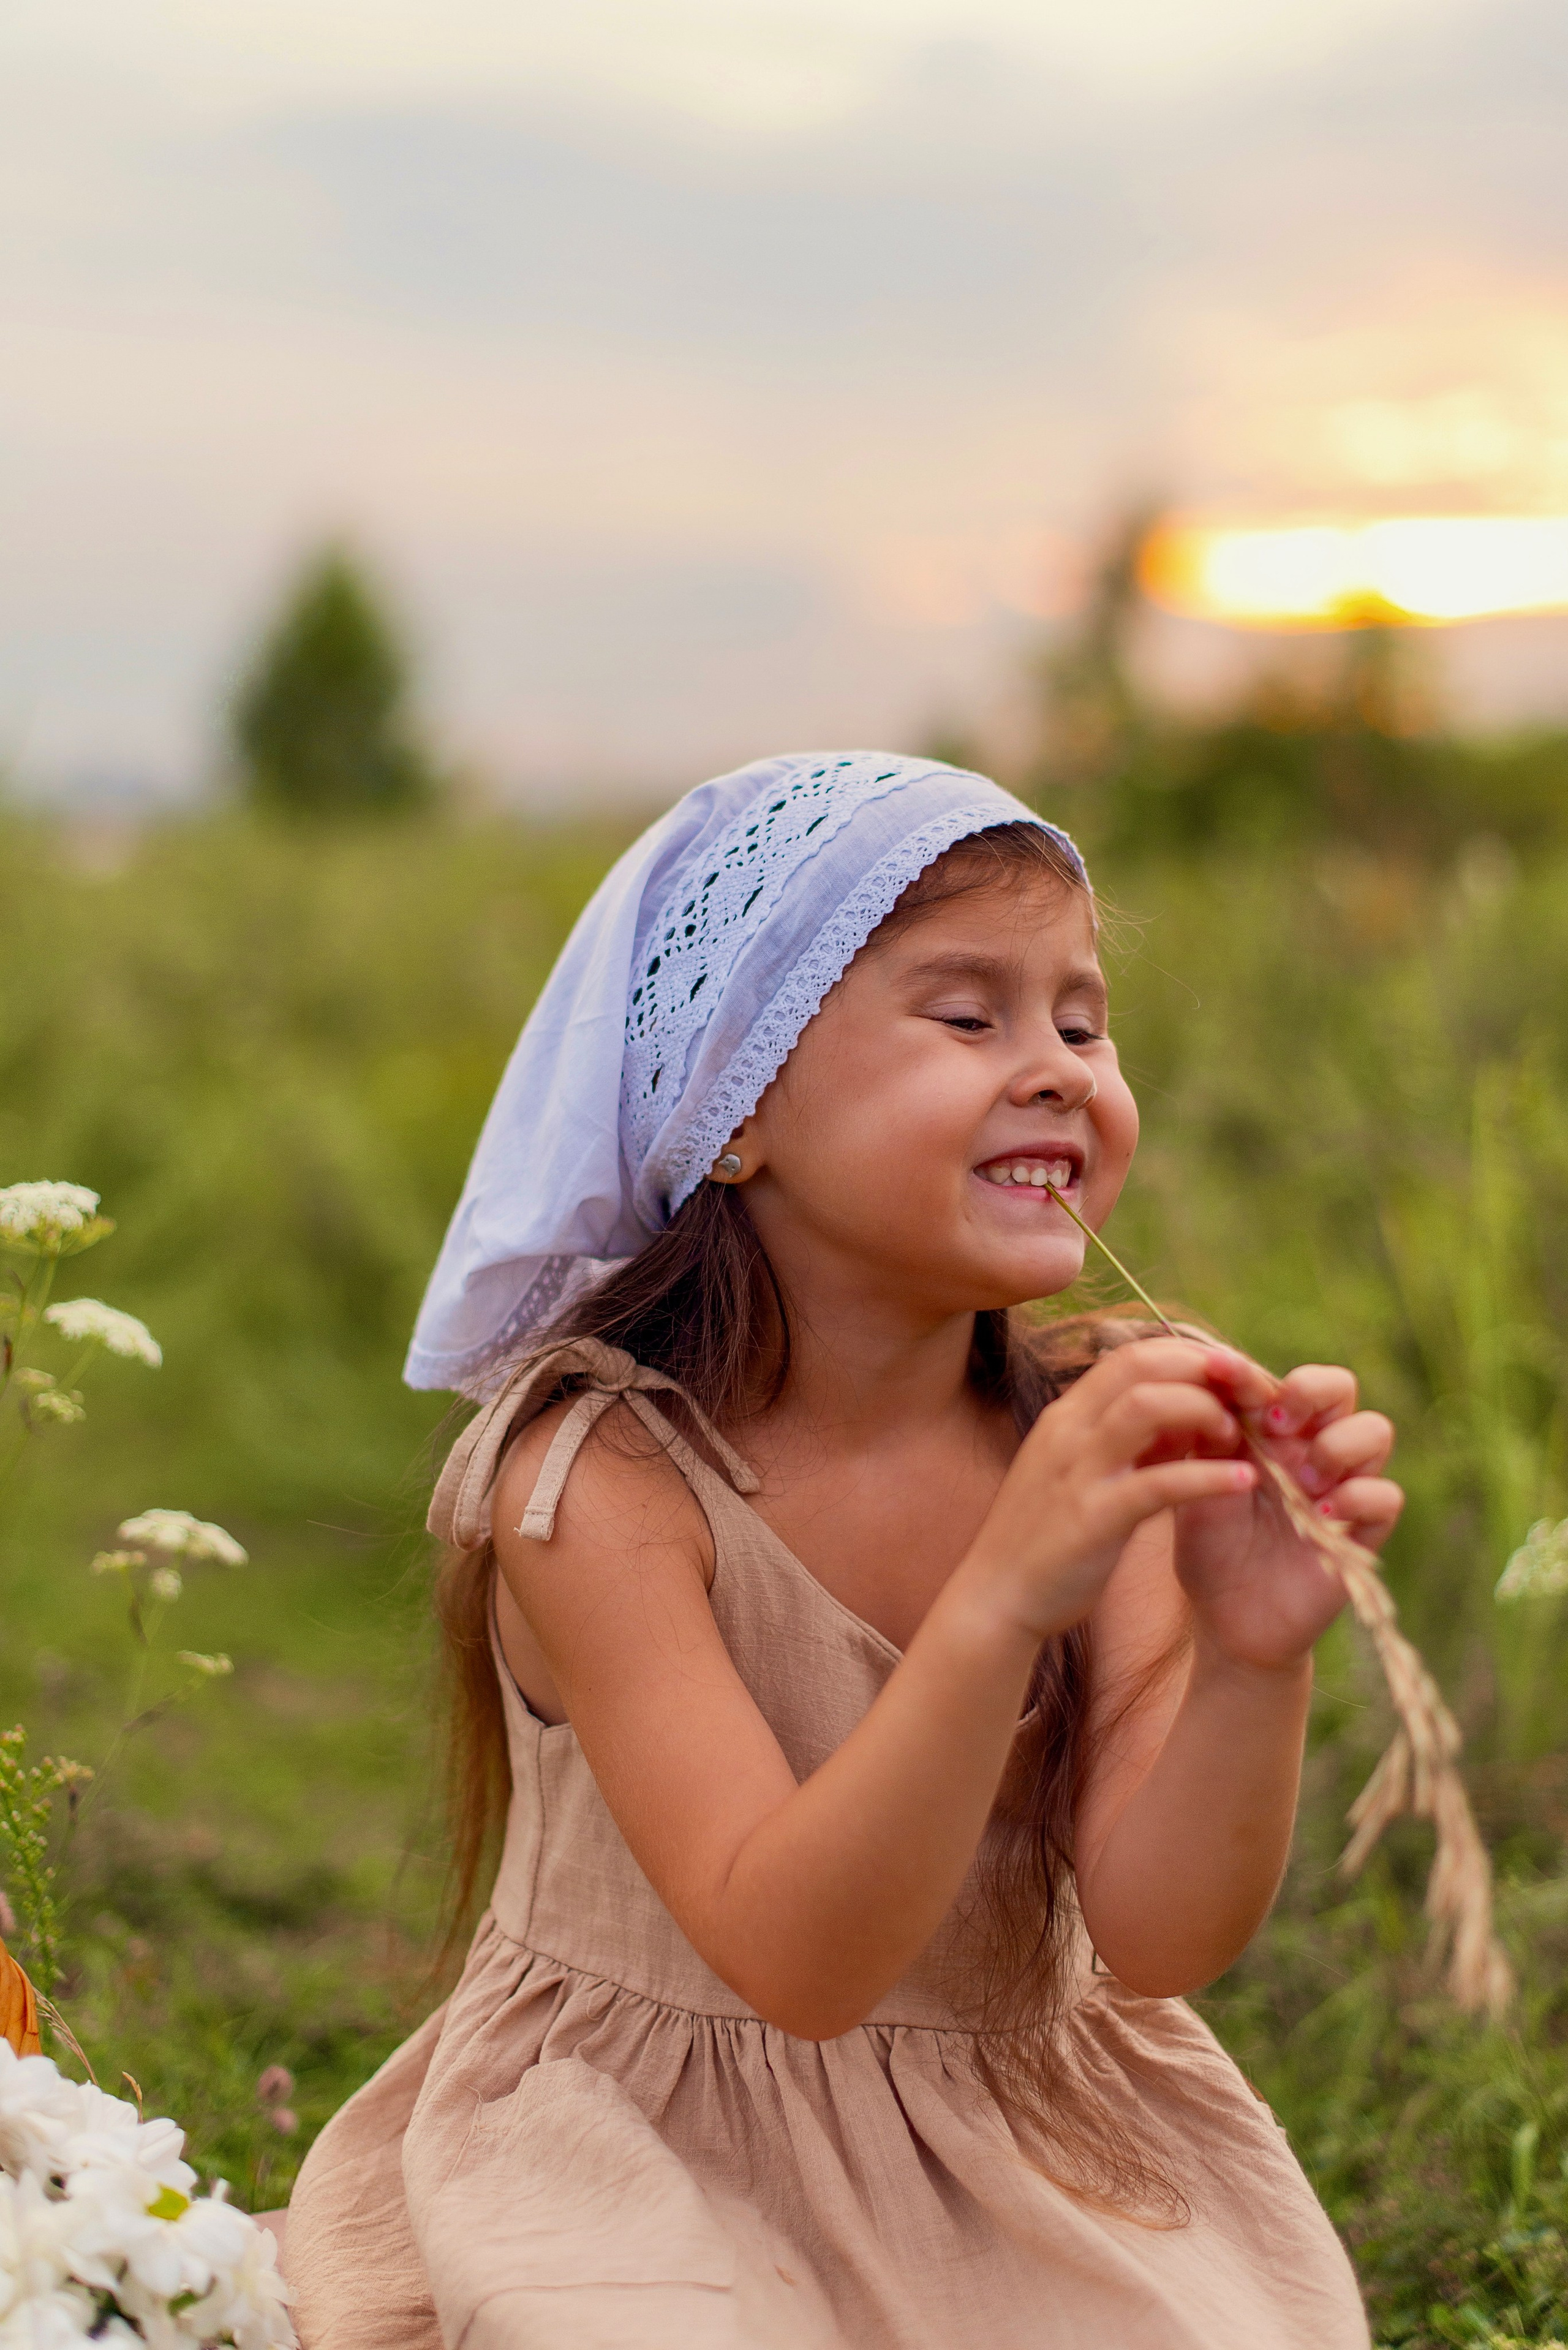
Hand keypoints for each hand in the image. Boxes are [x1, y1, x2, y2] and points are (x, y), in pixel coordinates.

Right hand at [963, 1336, 1263, 1641]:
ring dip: (1204, 1410)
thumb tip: (1187, 1415)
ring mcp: (1078, 1470)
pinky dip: (1207, 1477)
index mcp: (1068, 1415)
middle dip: (1205, 1367)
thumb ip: (1132, 1441)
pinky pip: (1158, 1484)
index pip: (1133, 1354)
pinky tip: (1244, 1482)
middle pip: (1142, 1364)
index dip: (1191, 1355)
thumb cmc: (1049, 1536)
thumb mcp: (1088, 1473)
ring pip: (1147, 1407)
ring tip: (1240, 1433)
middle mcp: (1068, 1429)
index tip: (1235, 1376)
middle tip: (1254, 1390)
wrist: (997, 1597)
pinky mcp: (1093, 1518)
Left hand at [1173, 1359, 1402, 1671]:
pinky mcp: (1363, 1532)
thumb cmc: (1210, 1544)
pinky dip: (1358, 1496)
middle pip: (1340, 1388)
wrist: (1228, 1618)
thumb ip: (1206, 1432)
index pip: (1275, 1379)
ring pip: (1375, 1431)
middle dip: (1312, 1391)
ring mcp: (1342, 1487)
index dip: (1249, 1371)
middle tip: (1276, 1420)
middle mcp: (1312, 1449)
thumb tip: (1201, 1374)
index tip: (1217, 1370)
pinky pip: (1386, 1495)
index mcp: (1270, 1430)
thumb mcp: (1198, 1482)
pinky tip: (1322, 1514)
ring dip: (1338, 1444)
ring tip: (1301, 1479)